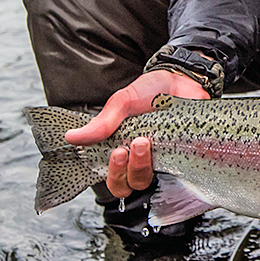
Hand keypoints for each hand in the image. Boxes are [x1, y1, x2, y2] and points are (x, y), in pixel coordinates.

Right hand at [64, 70, 209, 197]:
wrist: (181, 77)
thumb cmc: (150, 92)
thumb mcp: (123, 102)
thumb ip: (102, 123)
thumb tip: (71, 137)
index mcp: (125, 150)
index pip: (116, 179)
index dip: (114, 174)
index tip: (116, 152)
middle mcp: (144, 159)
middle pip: (134, 183)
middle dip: (131, 168)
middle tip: (132, 146)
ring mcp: (166, 157)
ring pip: (155, 177)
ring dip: (146, 163)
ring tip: (146, 141)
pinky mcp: (188, 152)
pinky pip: (183, 166)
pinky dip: (177, 156)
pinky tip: (174, 141)